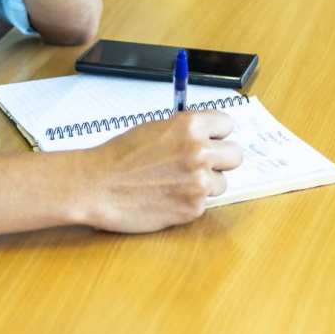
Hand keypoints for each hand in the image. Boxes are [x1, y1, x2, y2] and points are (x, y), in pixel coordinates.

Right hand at [79, 112, 242, 232]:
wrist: (98, 185)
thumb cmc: (121, 156)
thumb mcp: (157, 128)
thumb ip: (186, 131)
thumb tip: (209, 135)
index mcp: (190, 125)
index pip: (228, 124)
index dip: (218, 133)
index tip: (212, 139)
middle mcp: (200, 151)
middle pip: (236, 155)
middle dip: (221, 159)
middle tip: (203, 164)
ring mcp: (198, 182)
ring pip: (222, 182)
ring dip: (206, 183)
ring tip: (176, 182)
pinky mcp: (193, 208)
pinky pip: (204, 203)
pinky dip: (189, 202)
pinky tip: (167, 196)